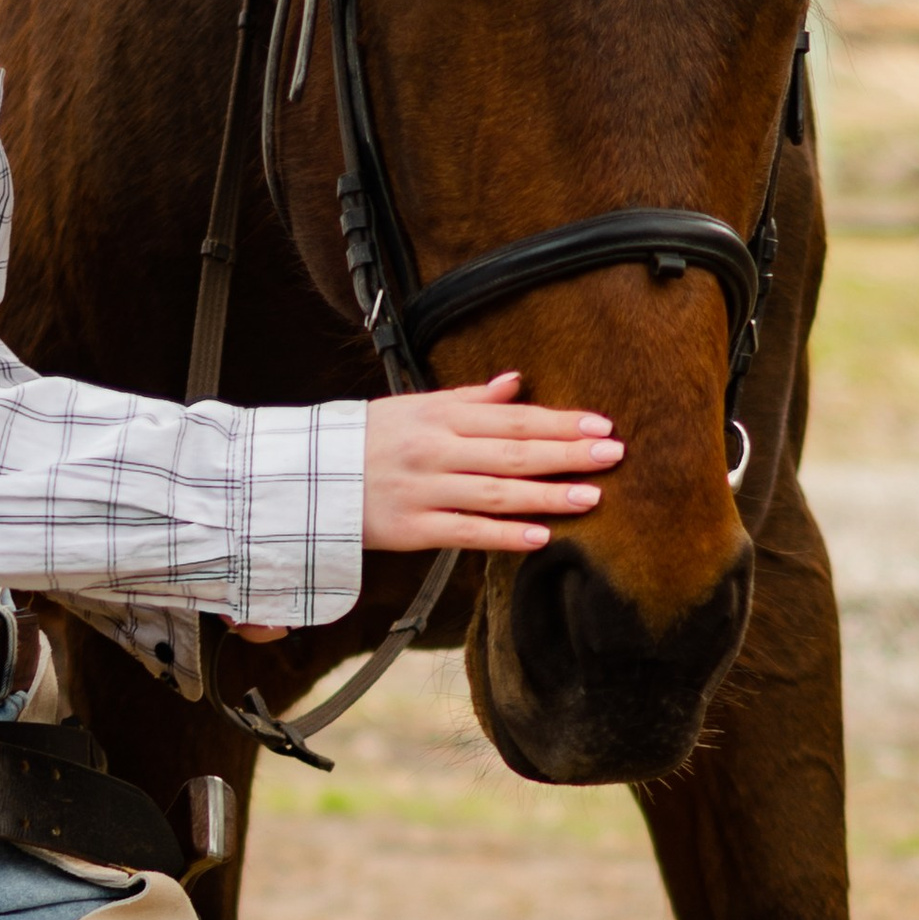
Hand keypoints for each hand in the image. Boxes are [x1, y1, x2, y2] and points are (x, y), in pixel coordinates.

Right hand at [362, 372, 621, 552]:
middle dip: (566, 454)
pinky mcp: (410, 530)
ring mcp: (423, 491)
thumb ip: (467, 399)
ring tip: (592, 496)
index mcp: (438, 417)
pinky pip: (466, 533)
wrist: (304, 479)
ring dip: (547, 495)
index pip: (511, 418)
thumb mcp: (412, 408)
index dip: (559, 421)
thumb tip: (517, 383)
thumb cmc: (366, 441)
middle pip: (512, 452)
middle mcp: (434, 451)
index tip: (601, 426)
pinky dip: (505, 535)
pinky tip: (541, 536)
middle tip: (614, 456)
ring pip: (496, 493)